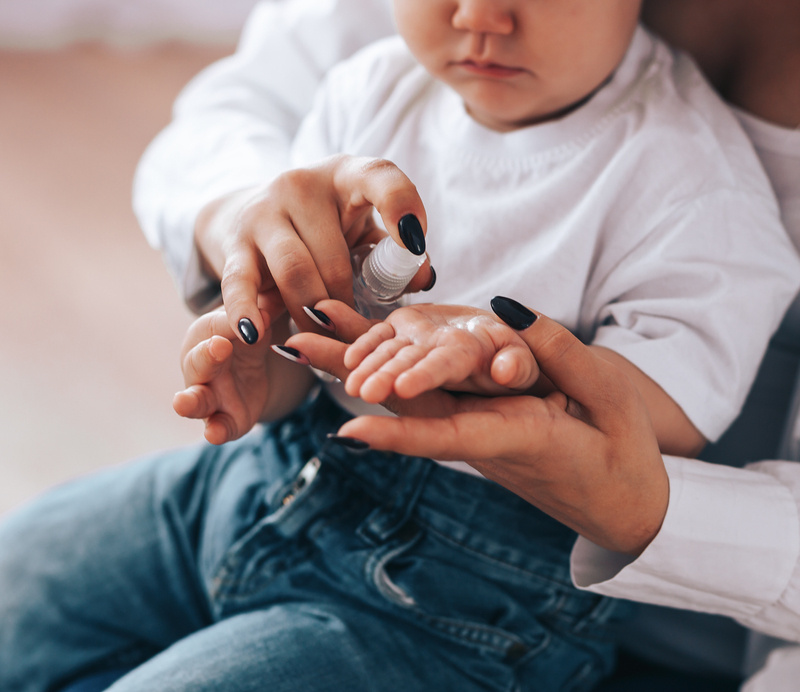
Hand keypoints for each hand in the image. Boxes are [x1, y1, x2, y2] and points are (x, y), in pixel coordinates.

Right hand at [173, 307, 273, 444]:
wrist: (253, 365)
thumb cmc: (244, 335)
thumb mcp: (254, 322)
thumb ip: (260, 318)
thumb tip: (266, 314)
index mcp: (206, 333)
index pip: (216, 325)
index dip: (228, 322)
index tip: (248, 321)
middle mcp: (201, 365)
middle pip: (198, 361)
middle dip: (207, 356)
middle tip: (220, 346)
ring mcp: (209, 395)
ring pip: (196, 400)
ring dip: (189, 402)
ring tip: (181, 403)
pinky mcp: (225, 419)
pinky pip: (218, 427)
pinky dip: (215, 431)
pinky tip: (214, 435)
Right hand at [194, 154, 434, 343]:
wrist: (250, 214)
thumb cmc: (324, 228)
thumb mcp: (362, 232)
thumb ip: (394, 255)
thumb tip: (424, 278)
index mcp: (345, 176)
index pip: (378, 176)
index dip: (400, 206)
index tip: (414, 243)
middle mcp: (301, 185)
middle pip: (334, 256)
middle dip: (346, 304)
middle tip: (355, 333)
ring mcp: (263, 212)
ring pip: (295, 273)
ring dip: (312, 314)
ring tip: (322, 335)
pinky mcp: (235, 244)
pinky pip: (240, 283)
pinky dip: (247, 311)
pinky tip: (255, 333)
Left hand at [287, 299, 668, 555]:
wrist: (623, 502)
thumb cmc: (624, 455)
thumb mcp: (610, 401)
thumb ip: (561, 356)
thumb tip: (507, 309)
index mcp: (517, 439)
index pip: (449, 437)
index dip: (399, 434)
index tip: (348, 427)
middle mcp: (480, 438)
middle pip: (404, 409)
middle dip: (350, 377)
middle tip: (295, 343)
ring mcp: (473, 433)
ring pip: (404, 400)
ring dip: (354, 368)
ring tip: (304, 339)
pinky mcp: (474, 425)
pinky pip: (421, 397)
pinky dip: (385, 369)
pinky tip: (351, 353)